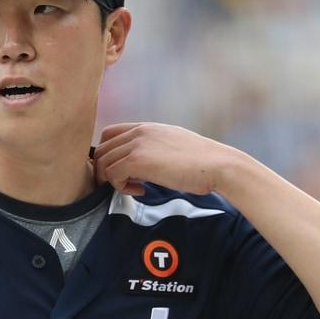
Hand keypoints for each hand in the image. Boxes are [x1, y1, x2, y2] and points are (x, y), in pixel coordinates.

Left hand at [92, 122, 243, 196]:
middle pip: (100, 149)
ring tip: (135, 187)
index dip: (108, 154)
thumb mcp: (172, 148)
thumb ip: (152, 152)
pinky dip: (121, 187)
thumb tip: (135, 169)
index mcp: (147, 127)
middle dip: (106, 170)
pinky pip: (112, 174)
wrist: (218, 165)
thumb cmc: (201, 163)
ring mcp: (138, 144)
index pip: (109, 134)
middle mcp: (139, 131)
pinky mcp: (139, 160)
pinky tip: (140, 190)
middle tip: (124, 183)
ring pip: (103, 162)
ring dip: (113, 180)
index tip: (120, 171)